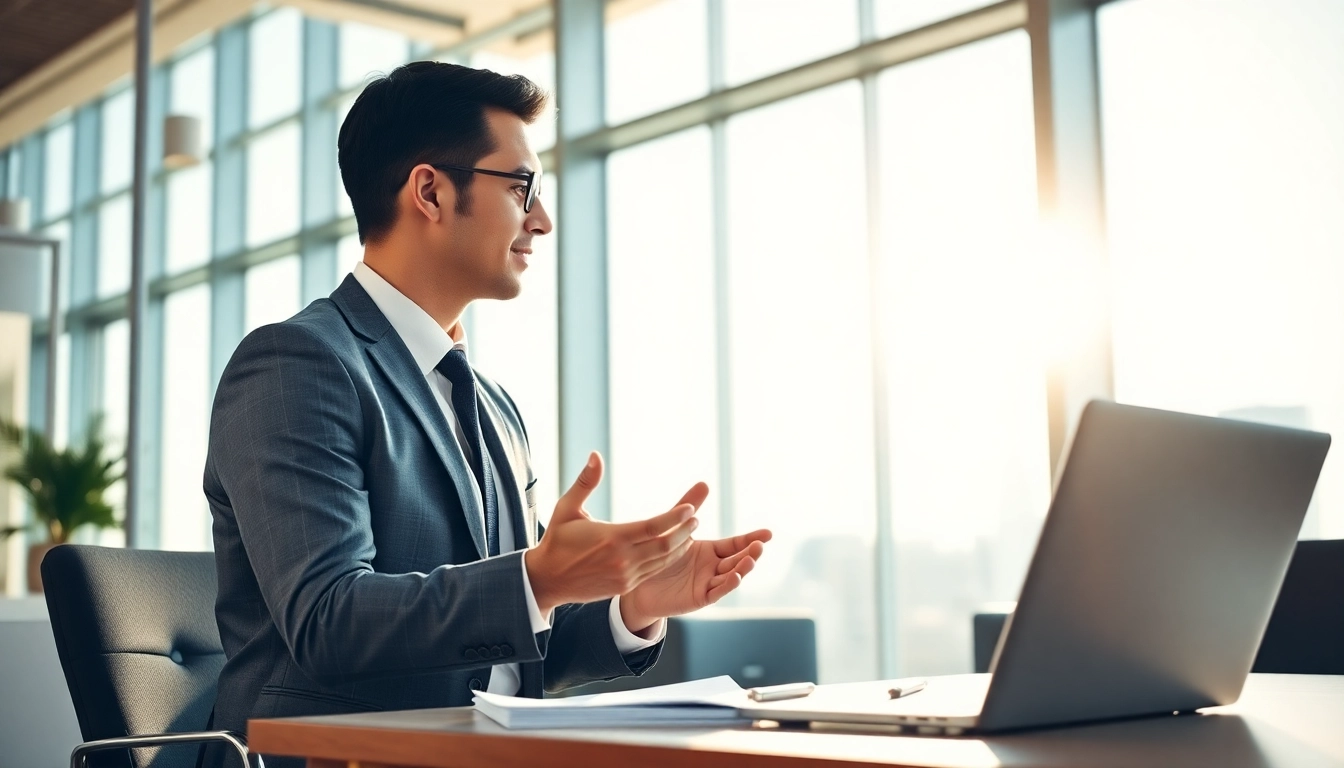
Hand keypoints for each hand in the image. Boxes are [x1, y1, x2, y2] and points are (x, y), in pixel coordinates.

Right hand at [525, 452, 700, 614]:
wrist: (546, 580)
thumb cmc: (557, 540)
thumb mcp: (567, 508)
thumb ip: (585, 482)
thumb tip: (595, 455)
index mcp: (612, 538)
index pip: (653, 527)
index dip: (675, 517)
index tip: (690, 507)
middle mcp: (622, 559)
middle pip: (665, 545)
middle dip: (684, 530)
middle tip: (695, 517)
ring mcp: (625, 576)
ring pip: (663, 561)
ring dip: (681, 545)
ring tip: (691, 530)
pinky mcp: (624, 586)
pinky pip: (653, 572)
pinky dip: (668, 559)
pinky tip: (675, 548)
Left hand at [619, 483, 771, 633]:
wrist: (639, 583)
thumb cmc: (658, 555)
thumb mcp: (675, 529)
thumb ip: (689, 507)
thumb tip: (705, 483)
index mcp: (711, 551)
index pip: (736, 544)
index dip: (752, 539)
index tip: (769, 533)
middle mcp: (714, 567)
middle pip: (738, 559)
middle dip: (751, 553)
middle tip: (760, 545)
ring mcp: (709, 583)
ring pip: (731, 576)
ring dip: (742, 569)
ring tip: (751, 560)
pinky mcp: (700, 598)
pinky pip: (717, 591)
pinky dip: (727, 585)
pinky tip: (736, 577)